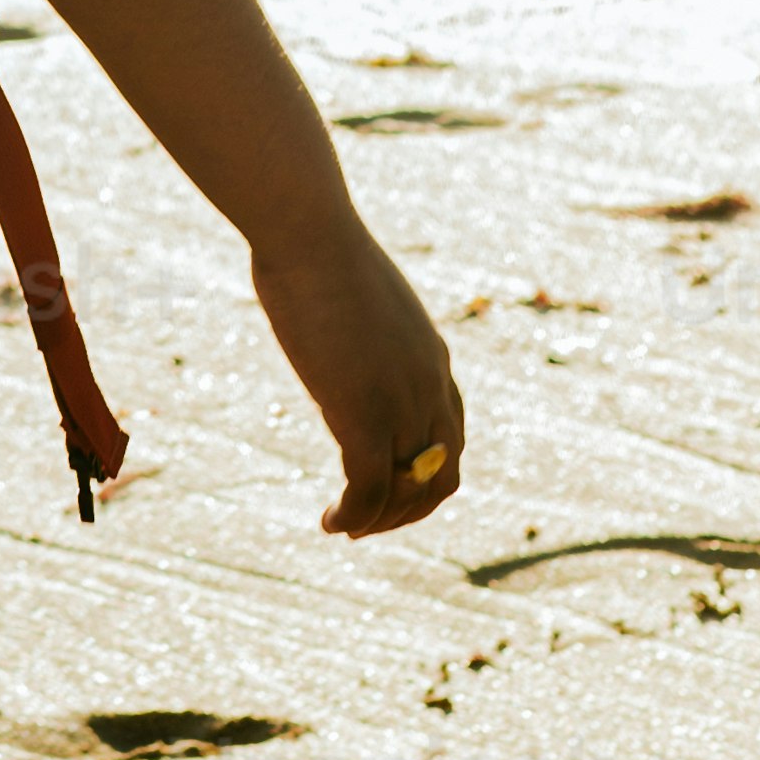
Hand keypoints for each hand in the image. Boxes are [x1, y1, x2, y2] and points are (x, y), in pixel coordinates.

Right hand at [250, 207, 466, 537]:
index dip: (424, 472)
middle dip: (409, 507)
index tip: (388, 484)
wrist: (309, 232)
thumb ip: (361, 324)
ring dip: (379, 520)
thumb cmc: (317, 245)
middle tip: (368, 521)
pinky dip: (354, 516)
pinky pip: (369, 489)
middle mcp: (431, 388)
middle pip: (441, 474)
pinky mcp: (365, 416)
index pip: (451, 436)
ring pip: (407, 491)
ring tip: (343, 527)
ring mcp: (403, 405)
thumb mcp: (355, 291)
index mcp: (433, 358)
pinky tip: (329, 521)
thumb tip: (330, 314)